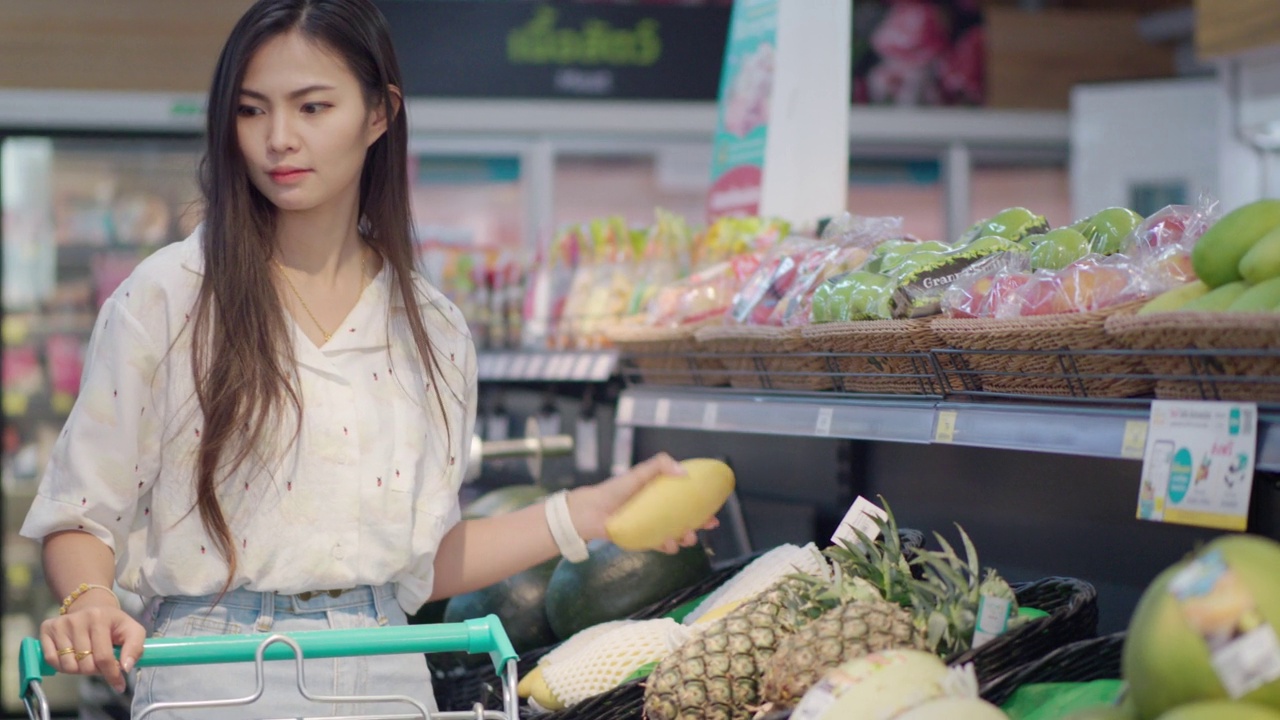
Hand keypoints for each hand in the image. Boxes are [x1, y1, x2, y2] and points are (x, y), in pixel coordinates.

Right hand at [39, 599, 144, 692]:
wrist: (91, 606)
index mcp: (100, 618)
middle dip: (96, 670)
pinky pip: (52, 660)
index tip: (119, 684)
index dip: (111, 674)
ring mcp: (60, 624)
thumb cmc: (113, 623)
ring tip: (87, 658)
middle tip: (100, 662)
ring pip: (68, 666)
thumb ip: (136, 648)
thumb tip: (125, 668)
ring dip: (79, 670)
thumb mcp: (133, 631)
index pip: (103, 657)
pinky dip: (63, 666)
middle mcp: (77, 619)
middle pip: (85, 665)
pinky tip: (73, 657)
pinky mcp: (47, 628)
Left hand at [568, 453, 720, 553]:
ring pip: (675, 534)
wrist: (591, 512)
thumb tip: (684, 471)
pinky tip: (669, 545)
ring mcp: (652, 527)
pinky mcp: (644, 540)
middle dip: (698, 525)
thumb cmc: (615, 490)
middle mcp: (659, 511)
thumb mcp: (639, 472)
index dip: (701, 506)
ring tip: (686, 538)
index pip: (686, 500)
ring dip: (685, 538)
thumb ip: (660, 465)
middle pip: (685, 519)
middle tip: (703, 527)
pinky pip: (660, 545)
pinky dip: (667, 546)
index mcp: (661, 494)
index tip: (713, 512)